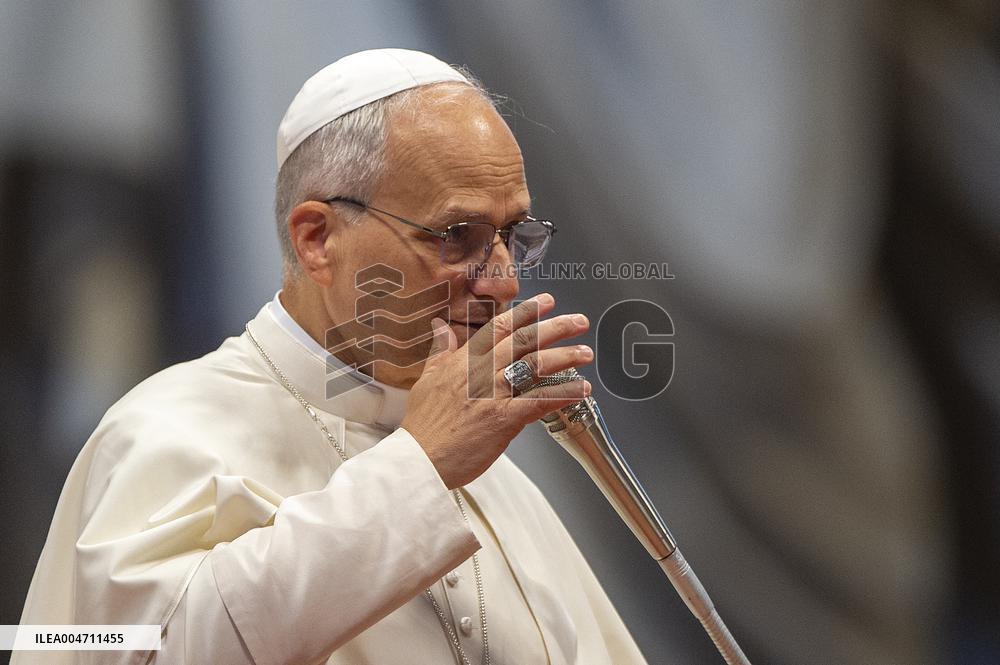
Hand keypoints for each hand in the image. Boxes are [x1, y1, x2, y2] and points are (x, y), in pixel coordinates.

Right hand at [401, 293, 592, 488]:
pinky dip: (563, 393)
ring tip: (586, 353)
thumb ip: (440, 351)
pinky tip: (581, 388)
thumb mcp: (426, 379)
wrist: (419, 458)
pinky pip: (540, 400)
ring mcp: (494, 393)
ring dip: (566, 357)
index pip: (500, 327)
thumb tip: (441, 328)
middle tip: (579, 321)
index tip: (546, 302)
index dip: (526, 312)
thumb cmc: (423, 426)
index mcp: (464, 360)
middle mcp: (482, 371)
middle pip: (525, 340)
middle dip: (556, 327)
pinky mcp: (504, 418)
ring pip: (536, 365)